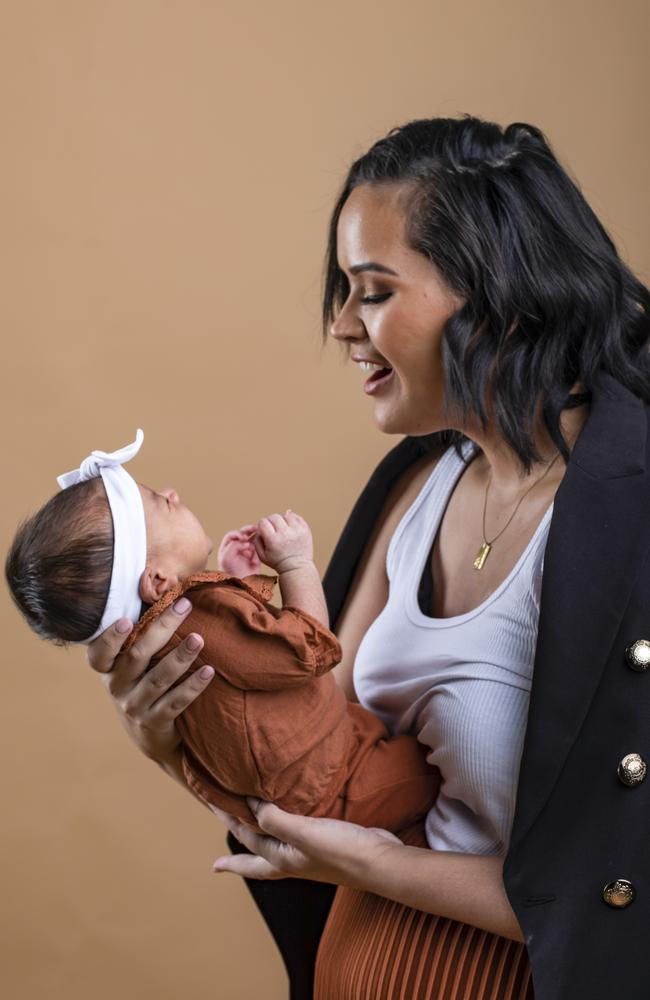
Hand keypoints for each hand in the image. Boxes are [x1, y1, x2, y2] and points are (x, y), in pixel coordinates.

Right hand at [86, 598, 214, 770]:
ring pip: (158, 679)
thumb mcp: (132, 662)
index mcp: (108, 669)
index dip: (109, 638)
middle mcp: (117, 687)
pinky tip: (209, 671)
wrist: (148, 733)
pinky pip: (176, 702)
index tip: (125, 619)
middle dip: (162, 629)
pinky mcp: (156, 723)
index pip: (99, 654)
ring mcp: (135, 707)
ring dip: (179, 657)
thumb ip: (141, 634)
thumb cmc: (142, 681)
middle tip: (183, 605)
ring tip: (199, 639)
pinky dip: (192, 686)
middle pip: (137, 656)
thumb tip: (167, 588)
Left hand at [211, 798, 401, 889]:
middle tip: (217, 865)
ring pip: (275, 849)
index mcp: (281, 860)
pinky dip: (287, 830)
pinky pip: (296, 836)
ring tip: (251, 840)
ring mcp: (309, 854)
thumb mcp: (302, 834)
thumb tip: (250, 805)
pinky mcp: (325, 843)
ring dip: (260, 844)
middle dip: (236, 859)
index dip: (229, 820)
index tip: (212, 806)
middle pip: (256, 860)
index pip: (247, 839)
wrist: (379, 862)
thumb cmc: (340, 851)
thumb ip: (275, 820)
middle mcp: (291, 860)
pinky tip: (292, 822)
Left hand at [217, 524, 262, 576]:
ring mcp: (246, 552)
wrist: (240, 585)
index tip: (243, 537)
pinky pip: (258, 550)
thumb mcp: (226, 558)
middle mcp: (236, 548)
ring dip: (255, 538)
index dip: (237, 533)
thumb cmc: (230, 573)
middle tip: (255, 528)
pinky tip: (254, 561)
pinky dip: (257, 552)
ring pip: (252, 540)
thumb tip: (246, 540)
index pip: (232, 535)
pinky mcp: (255, 557)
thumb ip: (233, 546)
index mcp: (227, 547)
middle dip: (248, 530)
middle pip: (243, 534)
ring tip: (256, 542)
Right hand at [253, 510, 312, 572]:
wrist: (297, 568)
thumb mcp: (261, 555)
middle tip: (274, 530)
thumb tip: (261, 524)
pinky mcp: (305, 530)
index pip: (263, 521)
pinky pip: (297, 517)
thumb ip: (257, 539)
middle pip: (274, 516)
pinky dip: (292, 520)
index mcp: (273, 540)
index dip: (262, 525)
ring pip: (286, 515)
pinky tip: (290, 527)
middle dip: (271, 522)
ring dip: (283, 520)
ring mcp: (297, 530)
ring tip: (283, 529)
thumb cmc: (279, 562)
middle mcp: (285, 533)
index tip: (265, 530)